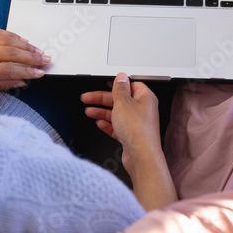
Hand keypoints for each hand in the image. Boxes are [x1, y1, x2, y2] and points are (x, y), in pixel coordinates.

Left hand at [0, 26, 50, 95]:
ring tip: (38, 50)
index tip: (40, 73)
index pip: (8, 69)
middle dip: (31, 56)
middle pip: (11, 51)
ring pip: (6, 38)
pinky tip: (21, 40)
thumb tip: (21, 81)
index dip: (27, 71)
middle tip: (46, 59)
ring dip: (25, 44)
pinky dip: (11, 35)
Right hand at [81, 73, 176, 209]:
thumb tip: (121, 77)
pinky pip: (117, 127)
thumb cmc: (138, 130)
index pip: (130, 85)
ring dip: (102, 112)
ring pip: (116, 114)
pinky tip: (99, 123)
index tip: (104, 83)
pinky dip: (108, 124)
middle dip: (102, 99)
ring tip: (89, 111)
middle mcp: (142, 110)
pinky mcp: (131, 135)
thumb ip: (120, 89)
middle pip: (120, 99)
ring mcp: (137, 123)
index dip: (116, 84)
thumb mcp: (123, 103)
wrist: (141, 156)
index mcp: (145, 97)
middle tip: (88, 98)